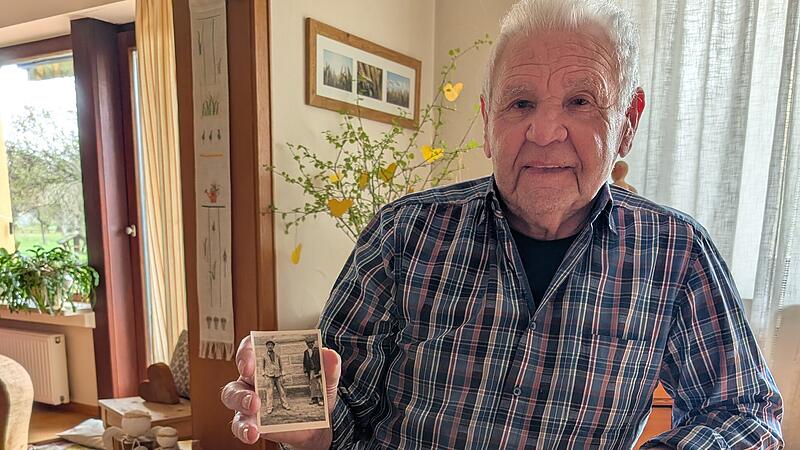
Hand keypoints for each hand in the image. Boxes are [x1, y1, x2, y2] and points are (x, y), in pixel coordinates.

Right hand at [221, 335, 341, 448]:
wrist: (316, 424)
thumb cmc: (312, 394)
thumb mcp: (324, 380)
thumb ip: (327, 367)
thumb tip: (330, 355)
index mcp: (267, 363)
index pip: (249, 350)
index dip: (246, 353)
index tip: (250, 363)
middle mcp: (252, 381)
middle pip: (237, 379)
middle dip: (242, 388)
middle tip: (254, 398)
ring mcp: (248, 402)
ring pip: (233, 400)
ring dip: (241, 406)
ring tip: (253, 414)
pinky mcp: (251, 422)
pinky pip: (240, 425)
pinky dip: (244, 429)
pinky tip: (253, 433)